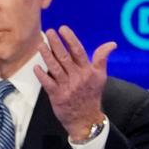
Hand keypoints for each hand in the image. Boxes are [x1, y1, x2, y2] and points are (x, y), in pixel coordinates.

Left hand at [35, 25, 115, 141]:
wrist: (86, 119)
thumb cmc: (91, 95)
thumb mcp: (101, 77)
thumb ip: (102, 58)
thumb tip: (112, 44)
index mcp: (88, 72)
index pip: (79, 52)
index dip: (70, 39)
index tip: (63, 29)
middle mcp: (77, 78)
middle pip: (65, 57)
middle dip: (56, 43)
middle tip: (50, 32)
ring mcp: (67, 87)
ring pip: (55, 68)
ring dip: (47, 56)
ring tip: (41, 44)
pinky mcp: (57, 96)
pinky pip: (48, 83)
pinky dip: (42, 75)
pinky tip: (37, 66)